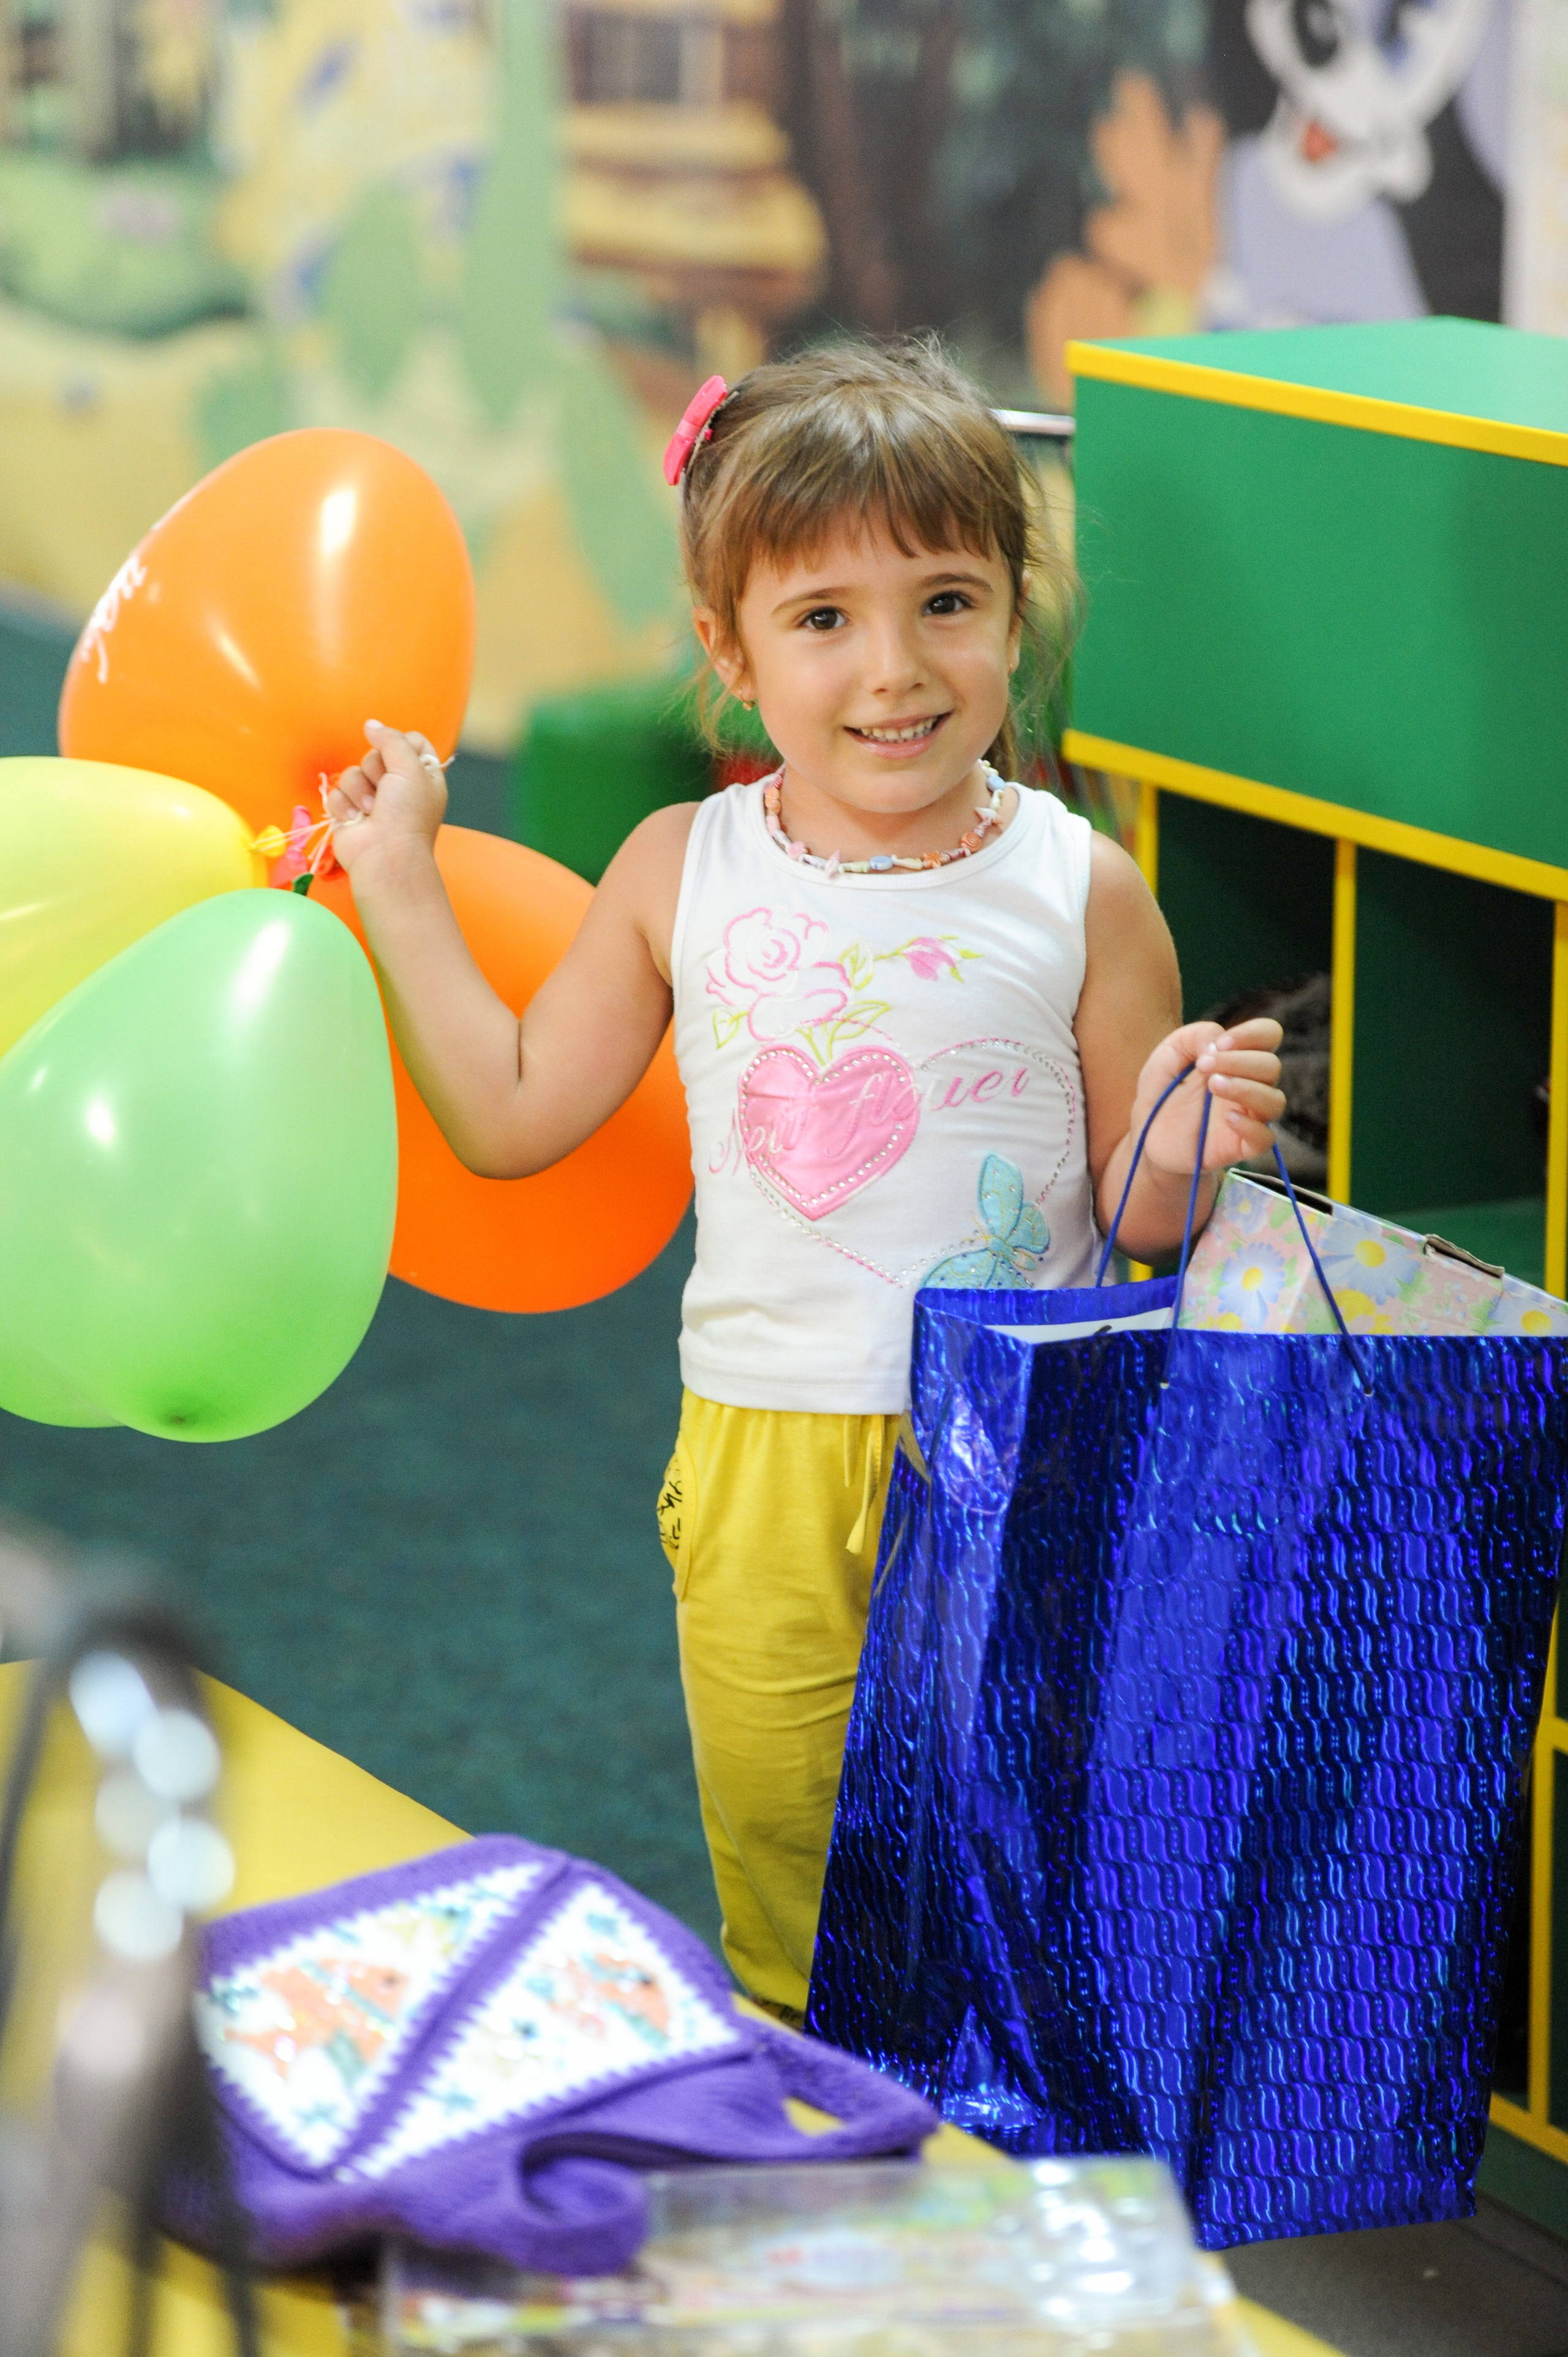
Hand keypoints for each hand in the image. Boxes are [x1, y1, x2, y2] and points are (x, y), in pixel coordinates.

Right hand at [323, 719, 447, 874]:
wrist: (385, 857)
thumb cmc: (407, 815)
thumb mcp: (410, 768)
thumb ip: (392, 740)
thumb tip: (372, 724)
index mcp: (421, 775)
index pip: (411, 741)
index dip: (401, 744)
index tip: (400, 757)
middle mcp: (397, 786)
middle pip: (375, 753)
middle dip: (376, 770)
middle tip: (385, 791)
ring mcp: (370, 799)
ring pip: (352, 772)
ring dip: (359, 791)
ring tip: (371, 811)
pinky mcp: (347, 812)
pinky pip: (336, 792)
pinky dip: (344, 806)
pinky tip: (355, 820)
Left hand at [1134, 1017, 1285, 1177]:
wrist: (1146, 1132)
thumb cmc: (1163, 1087)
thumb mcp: (1171, 1051)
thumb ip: (1197, 1035)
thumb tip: (1220, 1041)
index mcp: (1240, 1057)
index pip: (1269, 1035)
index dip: (1252, 1033)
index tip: (1220, 1043)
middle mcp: (1252, 1084)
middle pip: (1271, 1066)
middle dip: (1239, 1061)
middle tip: (1203, 1066)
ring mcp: (1250, 1116)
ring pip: (1274, 1101)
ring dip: (1246, 1089)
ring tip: (1212, 1085)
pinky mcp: (1242, 1146)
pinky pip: (1265, 1138)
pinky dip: (1251, 1126)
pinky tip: (1227, 1118)